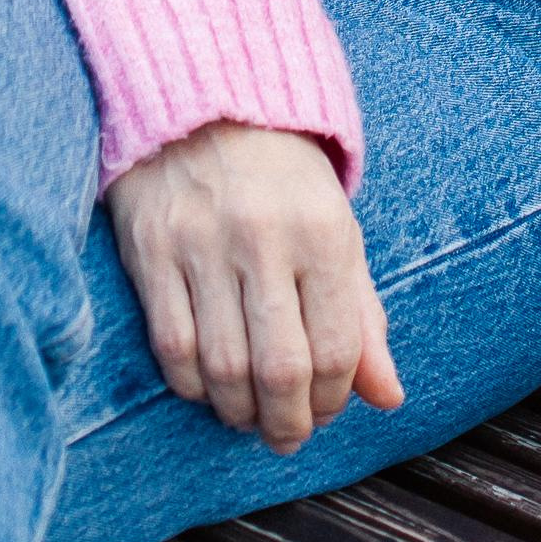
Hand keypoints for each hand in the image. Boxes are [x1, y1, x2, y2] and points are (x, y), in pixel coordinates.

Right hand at [106, 120, 402, 449]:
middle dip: (288, 423)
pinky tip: (210, 387)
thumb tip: (388, 398)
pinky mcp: (153, 252)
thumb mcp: (337, 231)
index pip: (336, 347)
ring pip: (224, 369)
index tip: (326, 411)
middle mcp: (264, 238)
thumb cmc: (283, 179)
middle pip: (280, 369)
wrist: (207, 106)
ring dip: (240, 412)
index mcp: (322, 230)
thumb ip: (363, 316)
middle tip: (288, 435)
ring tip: (250, 416)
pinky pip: (173, 347)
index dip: (334, 399)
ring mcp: (202, 245)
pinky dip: (194, 386)